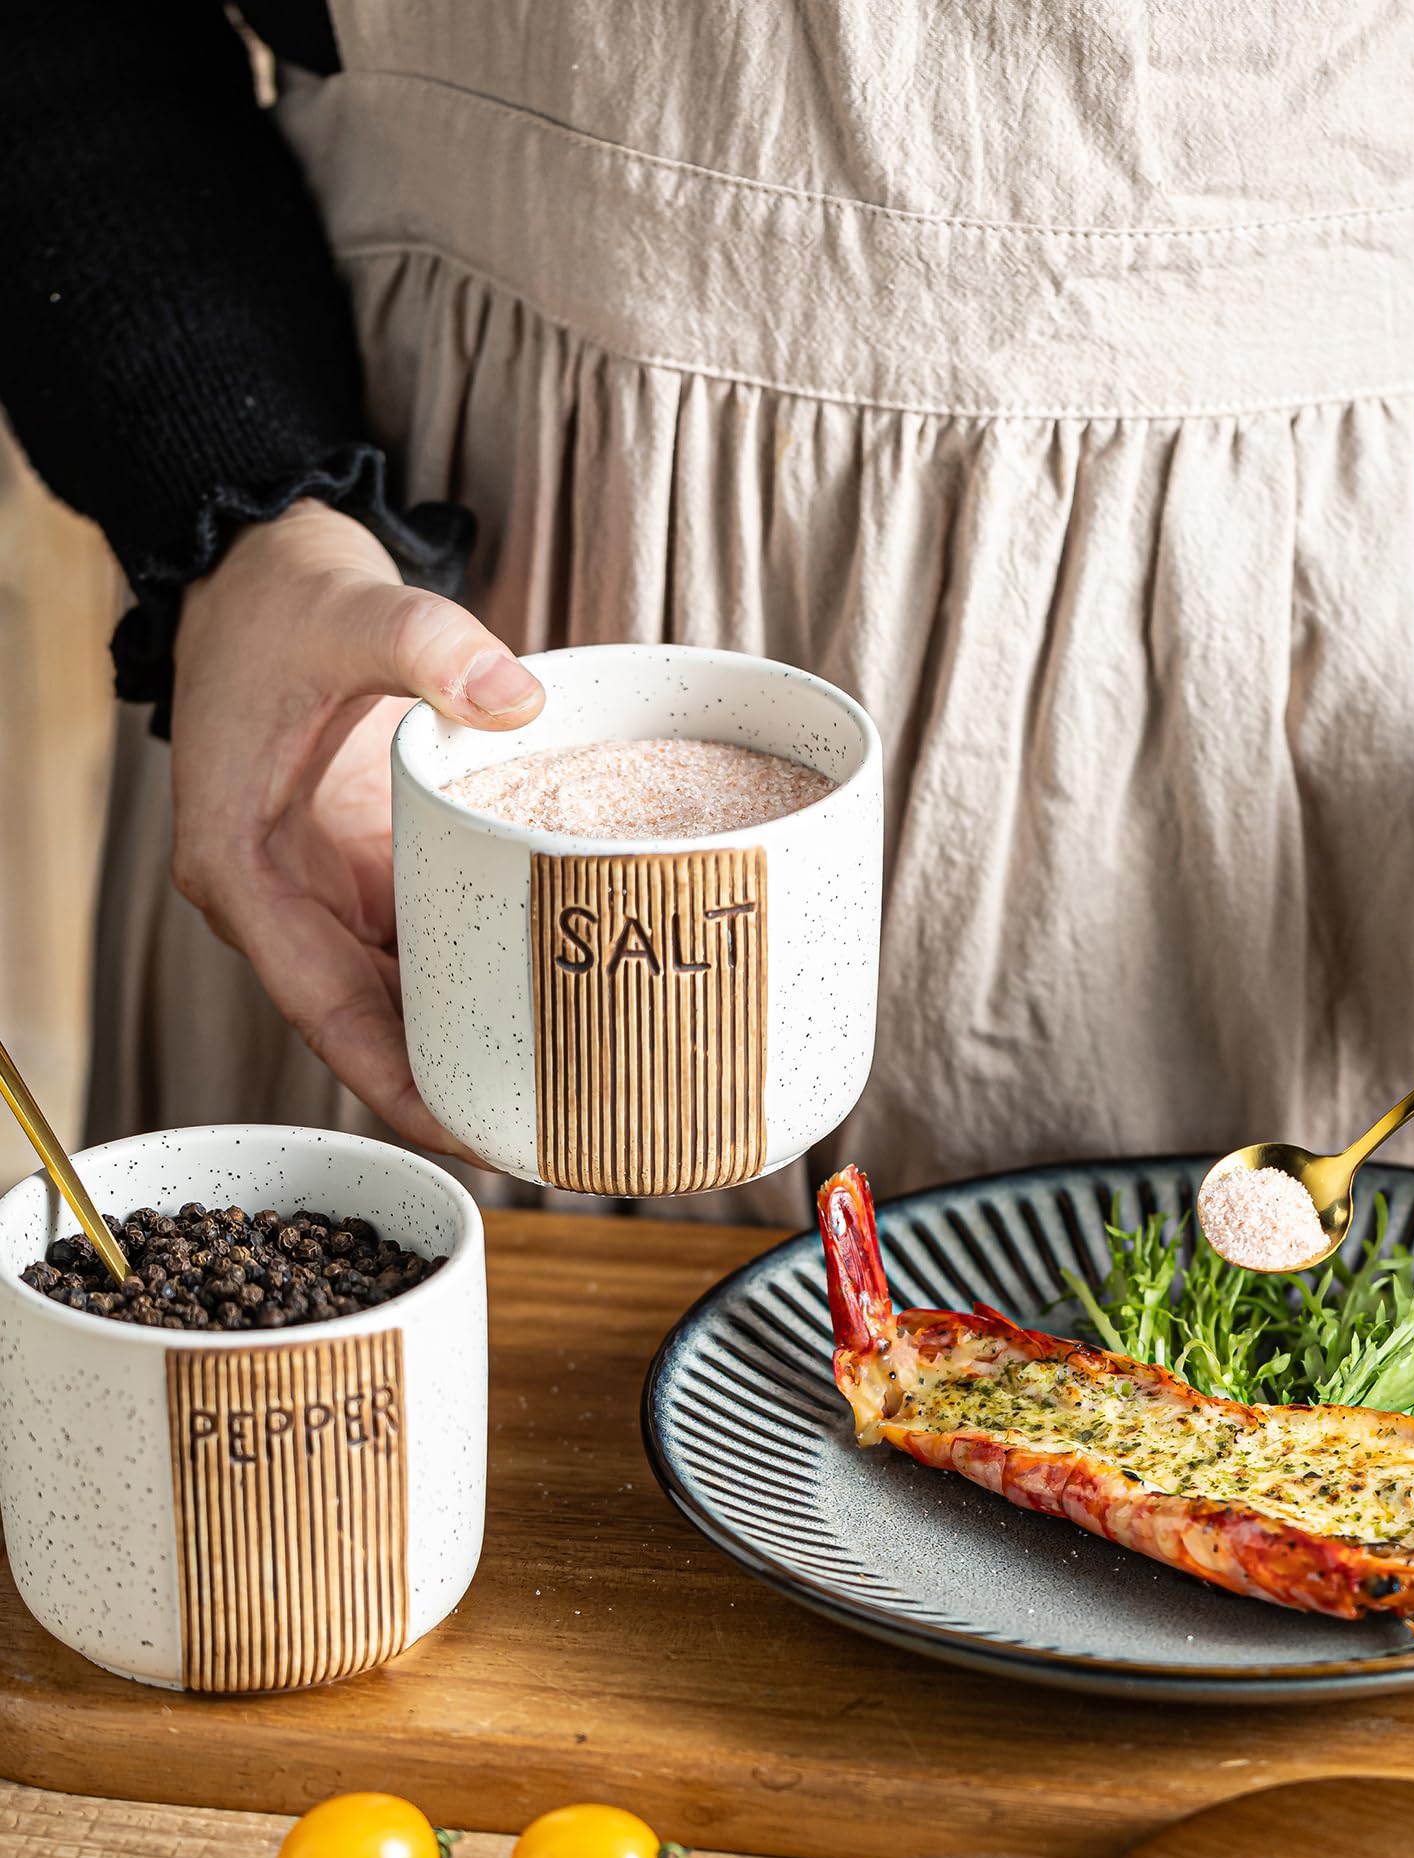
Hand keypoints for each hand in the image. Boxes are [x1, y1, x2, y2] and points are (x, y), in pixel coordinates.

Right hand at [169, 500, 544, 1150]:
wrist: (259, 566)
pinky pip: (426, 943)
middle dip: (451, 1084)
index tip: (469, 1133)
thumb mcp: (351, 611)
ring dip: (473, 1037)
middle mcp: (281, 901)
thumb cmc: (282, 599)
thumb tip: (517, 699)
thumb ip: (428, 647)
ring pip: (403, 994)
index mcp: (245, 871)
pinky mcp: (366, 868)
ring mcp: (325, 890)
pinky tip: (555, 1005)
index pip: (326, 1012)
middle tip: (552, 1129)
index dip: (398, 1084)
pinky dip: (481, 974)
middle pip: (371, 1025)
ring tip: (568, 1090)